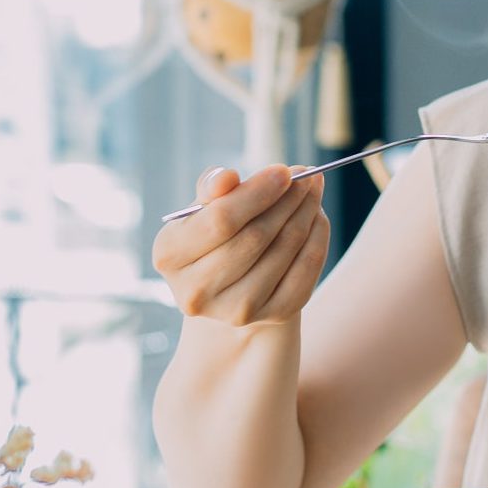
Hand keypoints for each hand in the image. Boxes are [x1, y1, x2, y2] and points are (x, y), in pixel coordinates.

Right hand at [153, 165, 329, 326]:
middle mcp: (197, 291)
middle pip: (255, 237)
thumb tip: (226, 177)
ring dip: (305, 214)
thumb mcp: (204, 210)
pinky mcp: (273, 315)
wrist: (233, 286)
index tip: (284, 171)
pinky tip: (317, 217)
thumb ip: (212, 190)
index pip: (221, 220)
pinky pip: (305, 270)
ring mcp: (236, 310)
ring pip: (284, 251)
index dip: (257, 193)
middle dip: (287, 200)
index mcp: (170, 255)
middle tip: (307, 175)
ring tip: (312, 191)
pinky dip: (317, 238)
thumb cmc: (216, 236)